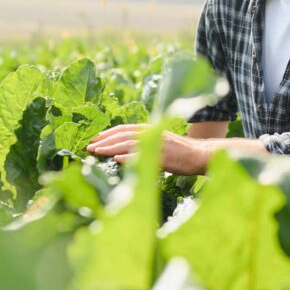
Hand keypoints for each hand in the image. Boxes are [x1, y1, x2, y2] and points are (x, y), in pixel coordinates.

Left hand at [85, 124, 210, 175]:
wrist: (200, 155)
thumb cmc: (181, 151)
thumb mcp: (161, 141)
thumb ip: (145, 143)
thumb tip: (126, 151)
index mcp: (150, 129)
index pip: (124, 129)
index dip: (108, 133)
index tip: (95, 139)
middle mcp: (151, 133)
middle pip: (122, 135)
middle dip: (104, 140)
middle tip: (89, 146)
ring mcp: (156, 144)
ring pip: (128, 144)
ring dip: (110, 148)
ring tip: (96, 152)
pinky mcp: (162, 157)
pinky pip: (142, 157)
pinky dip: (128, 158)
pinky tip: (117, 160)